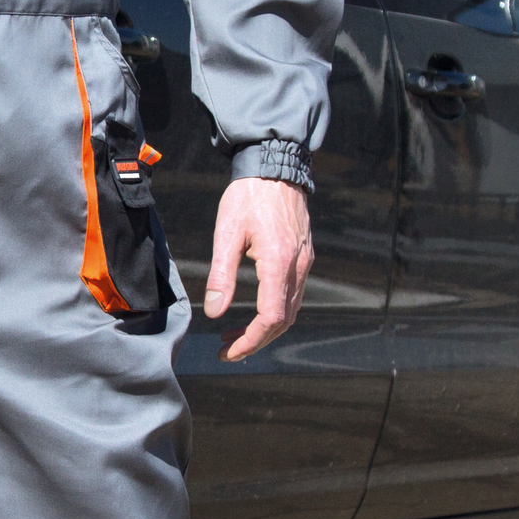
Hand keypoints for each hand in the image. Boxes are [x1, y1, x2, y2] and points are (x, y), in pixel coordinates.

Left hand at [204, 177, 313, 362]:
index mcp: (279, 264)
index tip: (228, 351)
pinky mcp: (304, 256)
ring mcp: (305, 263)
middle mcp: (298, 267)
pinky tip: (255, 310)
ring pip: (291, 310)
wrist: (275, 167)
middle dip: (255, 341)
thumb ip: (221, 275)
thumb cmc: (249, 196)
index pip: (270, 319)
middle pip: (283, 321)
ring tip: (235, 335)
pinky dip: (275, 312)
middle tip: (227, 348)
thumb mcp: (227, 234)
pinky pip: (294, 294)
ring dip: (265, 329)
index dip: (250, 341)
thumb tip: (214, 312)